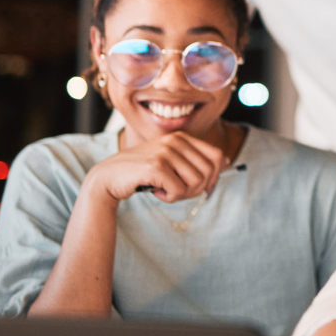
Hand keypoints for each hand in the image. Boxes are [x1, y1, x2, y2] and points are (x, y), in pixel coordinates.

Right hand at [85, 132, 225, 205]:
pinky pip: (178, 191)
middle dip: (198, 189)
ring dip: (183, 195)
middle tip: (179, 192)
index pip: (217, 156)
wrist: (109, 177)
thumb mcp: (171, 161)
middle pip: (208, 172)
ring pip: (195, 183)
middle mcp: (175, 140)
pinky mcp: (155, 167)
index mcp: (182, 137)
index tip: (201, 187)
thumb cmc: (143, 172)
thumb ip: (195, 159)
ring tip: (166, 191)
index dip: (214, 176)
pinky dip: (170, 198)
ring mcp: (165, 152)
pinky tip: (156, 192)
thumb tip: (226, 160)